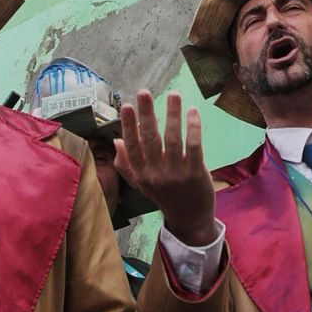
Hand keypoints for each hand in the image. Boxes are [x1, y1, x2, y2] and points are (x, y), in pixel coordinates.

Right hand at [115, 90, 216, 246]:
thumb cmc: (165, 196)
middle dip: (146, 114)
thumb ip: (126, 165)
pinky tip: (192, 111)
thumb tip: (116, 141)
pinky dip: (192, 127)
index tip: (126, 105)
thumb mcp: (141, 184)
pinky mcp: (195, 174)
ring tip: (173, 94)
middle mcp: (155, 174)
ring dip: (172, 114)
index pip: (131, 146)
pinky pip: (193, 146)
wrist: (189, 219)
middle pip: (150, 140)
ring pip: (172, 139)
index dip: (128, 125)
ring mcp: (176, 174)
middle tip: (144, 92)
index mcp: (140, 175)